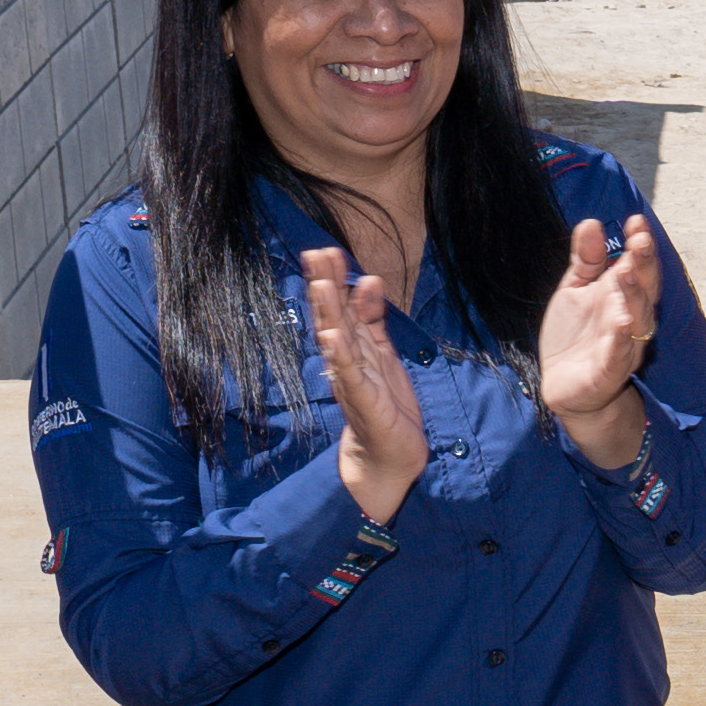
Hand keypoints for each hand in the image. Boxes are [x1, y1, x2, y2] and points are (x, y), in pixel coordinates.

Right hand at [302, 245, 430, 525]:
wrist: (389, 456)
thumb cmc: (386, 404)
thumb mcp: (383, 352)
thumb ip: (374, 318)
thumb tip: (369, 279)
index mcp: (353, 347)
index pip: (340, 307)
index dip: (333, 279)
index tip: (325, 249)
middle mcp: (346, 360)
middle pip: (333, 316)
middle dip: (326, 285)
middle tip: (316, 253)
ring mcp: (352, 379)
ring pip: (337, 341)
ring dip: (328, 313)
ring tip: (321, 285)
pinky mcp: (364, 401)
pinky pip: (351, 375)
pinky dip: (341, 356)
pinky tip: (333, 337)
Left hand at [536, 214, 662, 464]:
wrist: (564, 386)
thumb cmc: (575, 336)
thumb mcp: (575, 290)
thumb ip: (585, 259)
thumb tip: (590, 222)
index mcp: (623, 296)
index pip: (638, 267)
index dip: (640, 245)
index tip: (636, 221)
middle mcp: (630, 319)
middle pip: (644, 290)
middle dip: (644, 265)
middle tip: (640, 241)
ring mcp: (622, 346)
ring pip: (636, 320)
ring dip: (634, 298)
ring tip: (627, 275)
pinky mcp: (608, 372)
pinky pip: (618, 355)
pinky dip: (621, 340)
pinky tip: (622, 322)